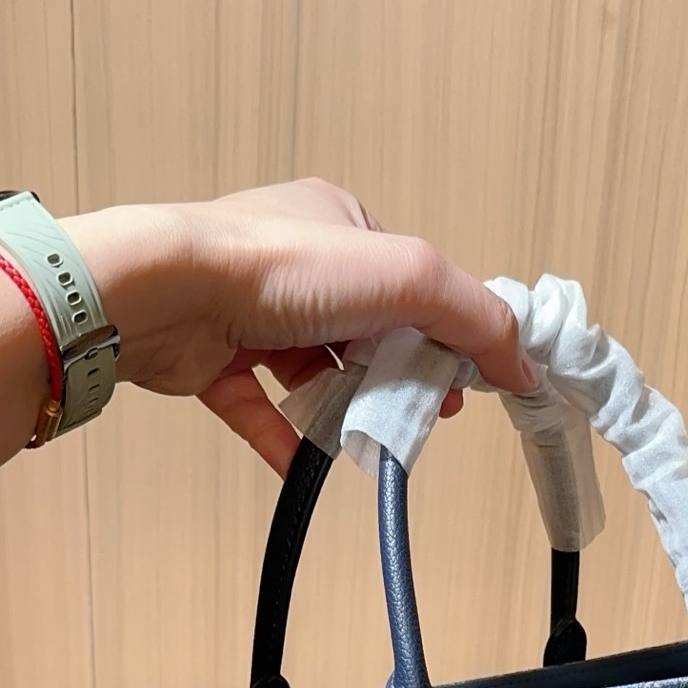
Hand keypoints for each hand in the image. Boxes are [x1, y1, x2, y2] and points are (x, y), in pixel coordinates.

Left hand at [66, 179, 535, 473]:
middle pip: (368, 332)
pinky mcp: (212, 358)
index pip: (411, 283)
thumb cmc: (275, 266)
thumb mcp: (406, 276)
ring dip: (345, 407)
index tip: (467, 380)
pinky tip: (306, 464)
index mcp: (339, 224)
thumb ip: (472, 316)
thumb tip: (520, 359)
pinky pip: (259, 408)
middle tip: (424, 412)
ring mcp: (250, 311)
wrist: (167, 294)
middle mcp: (295, 263)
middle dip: (398, 376)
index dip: (445, 332)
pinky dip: (285, 438)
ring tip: (369, 437)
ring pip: (316, 372)